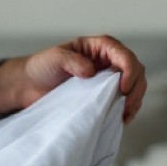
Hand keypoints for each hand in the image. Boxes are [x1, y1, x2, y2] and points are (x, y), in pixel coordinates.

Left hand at [0, 35, 146, 122]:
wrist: (30, 85)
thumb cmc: (42, 66)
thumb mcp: (55, 58)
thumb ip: (72, 61)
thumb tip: (91, 71)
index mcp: (100, 46)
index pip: (124, 55)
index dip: (129, 71)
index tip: (123, 88)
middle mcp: (108, 60)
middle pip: (136, 70)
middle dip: (136, 88)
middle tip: (127, 105)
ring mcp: (108, 78)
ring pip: (135, 86)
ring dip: (135, 100)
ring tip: (125, 115)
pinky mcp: (104, 95)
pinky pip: (124, 100)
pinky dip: (127, 109)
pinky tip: (122, 118)